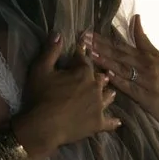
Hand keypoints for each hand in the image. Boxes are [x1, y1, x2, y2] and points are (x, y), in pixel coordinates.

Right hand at [20, 32, 118, 157]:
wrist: (44, 126)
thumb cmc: (41, 96)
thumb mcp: (41, 69)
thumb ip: (51, 50)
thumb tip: (58, 33)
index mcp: (83, 72)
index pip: (84, 60)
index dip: (81, 54)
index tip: (82, 49)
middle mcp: (96, 87)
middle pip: (100, 78)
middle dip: (99, 75)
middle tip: (101, 74)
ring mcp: (99, 106)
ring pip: (108, 96)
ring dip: (108, 93)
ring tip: (111, 92)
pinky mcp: (98, 123)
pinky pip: (109, 122)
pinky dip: (113, 121)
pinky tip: (117, 122)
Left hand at [98, 16, 158, 140]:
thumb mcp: (156, 56)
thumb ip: (142, 39)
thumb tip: (136, 17)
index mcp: (147, 55)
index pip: (121, 45)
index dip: (104, 39)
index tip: (89, 32)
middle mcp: (145, 65)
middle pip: (119, 54)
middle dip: (100, 46)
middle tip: (83, 40)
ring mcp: (145, 80)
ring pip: (122, 68)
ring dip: (106, 61)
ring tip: (91, 54)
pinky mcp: (144, 96)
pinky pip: (129, 87)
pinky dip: (118, 80)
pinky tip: (107, 74)